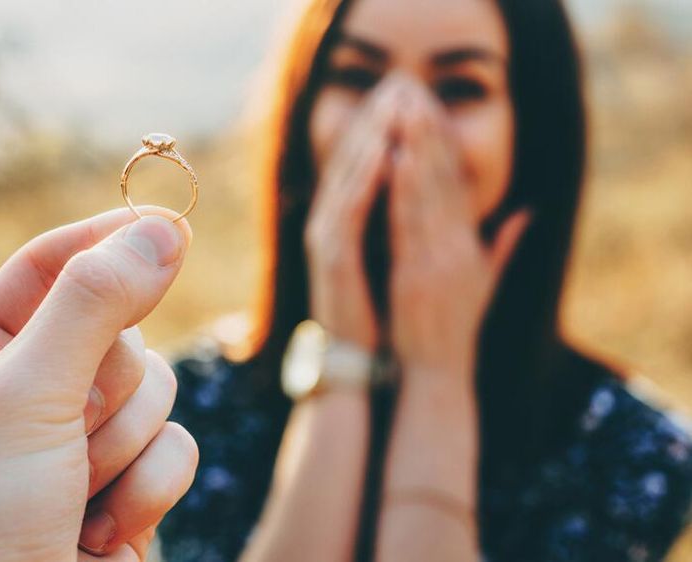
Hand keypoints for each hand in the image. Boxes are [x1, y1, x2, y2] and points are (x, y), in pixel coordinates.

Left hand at [0, 207, 198, 561]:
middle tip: (67, 431)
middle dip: (106, 387)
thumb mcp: (22, 396)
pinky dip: (148, 489)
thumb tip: (162, 229)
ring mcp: (78, 445)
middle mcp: (24, 395)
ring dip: (125, 445)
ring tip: (74, 495)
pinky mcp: (126, 490)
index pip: (46, 268)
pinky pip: (178, 449)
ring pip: (158, 390)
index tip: (166, 222)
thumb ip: (92, 305)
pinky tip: (97, 533)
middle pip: (117, 330)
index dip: (104, 240)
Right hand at [304, 76, 405, 348]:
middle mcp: (334, 223)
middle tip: (401, 81)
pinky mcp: (330, 255)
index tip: (415, 96)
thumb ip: (426, 229)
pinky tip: (386, 148)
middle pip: (354, 159)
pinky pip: (348, 206)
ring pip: (349, 174)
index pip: (371, 164)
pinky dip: (365, 176)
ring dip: (371, 135)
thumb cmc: (387, 315)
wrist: (362, 361)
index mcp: (352, 223)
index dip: (391, 129)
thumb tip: (454, 203)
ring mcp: (328, 237)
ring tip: (394, 100)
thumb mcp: (411, 262)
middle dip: (378, 119)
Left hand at [388, 83, 530, 383]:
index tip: (432, 109)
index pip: (459, 185)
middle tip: (416, 93)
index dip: (445, 144)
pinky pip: (406, 224)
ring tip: (404, 111)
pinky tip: (392, 159)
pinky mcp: (415, 274)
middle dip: (430, 133)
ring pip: (427, 193)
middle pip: (445, 180)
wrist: (437, 372)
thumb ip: (503, 245)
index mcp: (469, 246)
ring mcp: (436, 260)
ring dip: (416, 149)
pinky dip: (401, 190)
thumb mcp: (483, 284)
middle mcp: (457, 247)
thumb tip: (527, 212)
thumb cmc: (453, 330)